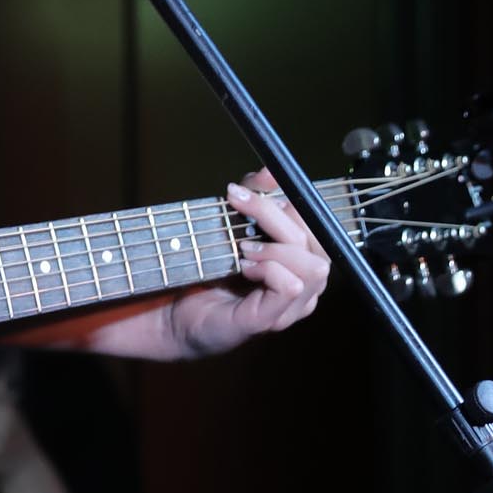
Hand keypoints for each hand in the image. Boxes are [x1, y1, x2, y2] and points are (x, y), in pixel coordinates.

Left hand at [166, 169, 328, 357]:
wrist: (173, 310)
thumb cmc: (207, 269)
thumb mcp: (233, 223)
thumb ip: (255, 197)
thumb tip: (270, 171)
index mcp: (302, 261)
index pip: (319, 225)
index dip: (291, 203)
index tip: (248, 193)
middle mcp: (306, 286)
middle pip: (319, 241)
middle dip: (277, 217)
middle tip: (239, 208)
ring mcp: (290, 307)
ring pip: (314, 266)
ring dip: (276, 248)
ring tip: (243, 247)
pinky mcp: (268, 320)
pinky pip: (290, 286)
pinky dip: (269, 269)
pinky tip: (244, 267)